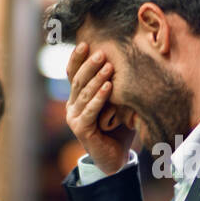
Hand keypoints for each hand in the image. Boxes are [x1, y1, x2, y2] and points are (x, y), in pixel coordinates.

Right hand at [66, 41, 134, 174]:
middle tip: (101, 52)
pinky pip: (90, 110)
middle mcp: (72, 105)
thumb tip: (127, 61)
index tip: (85, 43)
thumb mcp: (117, 102)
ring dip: (96, 78)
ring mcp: (74, 118)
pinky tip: (108, 87)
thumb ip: (116, 85)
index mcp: (78, 97)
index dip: (77, 58)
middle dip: (90, 65)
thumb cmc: (119, 127)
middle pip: (78, 81)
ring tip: (108, 66)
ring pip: (84, 94)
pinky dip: (99, 98)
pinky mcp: (81, 129)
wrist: (116, 157)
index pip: (73, 73)